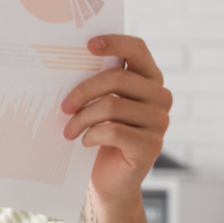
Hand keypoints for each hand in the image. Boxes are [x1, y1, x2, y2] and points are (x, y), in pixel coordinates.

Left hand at [61, 35, 171, 202]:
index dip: (115, 42)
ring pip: (111, 106)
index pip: (137, 49)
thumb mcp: (99, 105)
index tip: (88, 44)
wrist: (110, 180)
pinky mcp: (151, 146)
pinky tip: (85, 142)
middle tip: (63, 106)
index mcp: (149, 79)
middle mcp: (160, 97)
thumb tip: (67, 61)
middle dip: (82, 91)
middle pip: (117, 78)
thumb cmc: (101, 135)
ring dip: (81, 118)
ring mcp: (159, 122)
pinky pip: (114, 131)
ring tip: (69, 130)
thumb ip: (97, 83)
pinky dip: (92, 136)